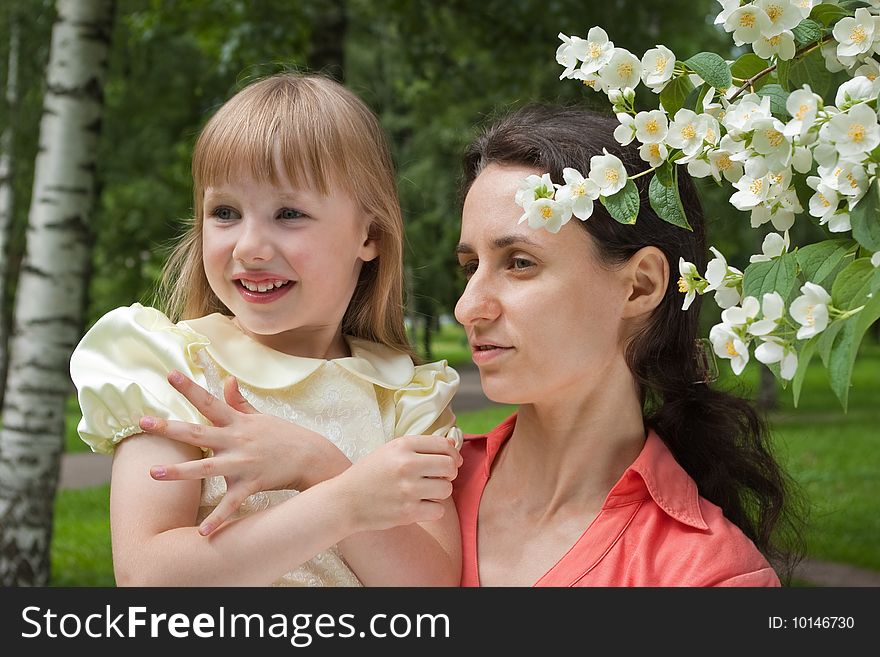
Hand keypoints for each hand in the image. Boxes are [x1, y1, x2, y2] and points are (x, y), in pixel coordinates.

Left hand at [140, 370, 349, 534]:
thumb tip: (227, 379)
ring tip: (152, 473)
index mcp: (237, 422)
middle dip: (170, 427)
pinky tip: (203, 532)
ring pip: (205, 467)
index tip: (169, 373)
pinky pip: (231, 503)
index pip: (209, 401)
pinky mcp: (251, 484)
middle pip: (198, 431)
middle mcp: (237, 440)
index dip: (189, 387)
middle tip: (143, 421)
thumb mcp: (261, 416)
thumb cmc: (283, 436)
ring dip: (179, 471)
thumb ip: (239, 401)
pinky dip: (218, 519)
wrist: (311, 456)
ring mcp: (243, 463)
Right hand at [334, 434, 462, 533]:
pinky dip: (432, 510)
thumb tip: (453, 446)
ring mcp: (407, 490)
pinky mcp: (407, 512)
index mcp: (402, 446)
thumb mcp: (390, 450)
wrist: (344, 501)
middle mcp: (406, 465)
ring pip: (446, 489)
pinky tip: (419, 506)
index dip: (453, 453)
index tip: (452, 460)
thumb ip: (420, 447)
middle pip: (450, 466)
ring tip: (425, 492)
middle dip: (450, 472)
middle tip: (439, 477)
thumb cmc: (369, 474)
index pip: (444, 444)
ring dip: (440, 492)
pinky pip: (438, 510)